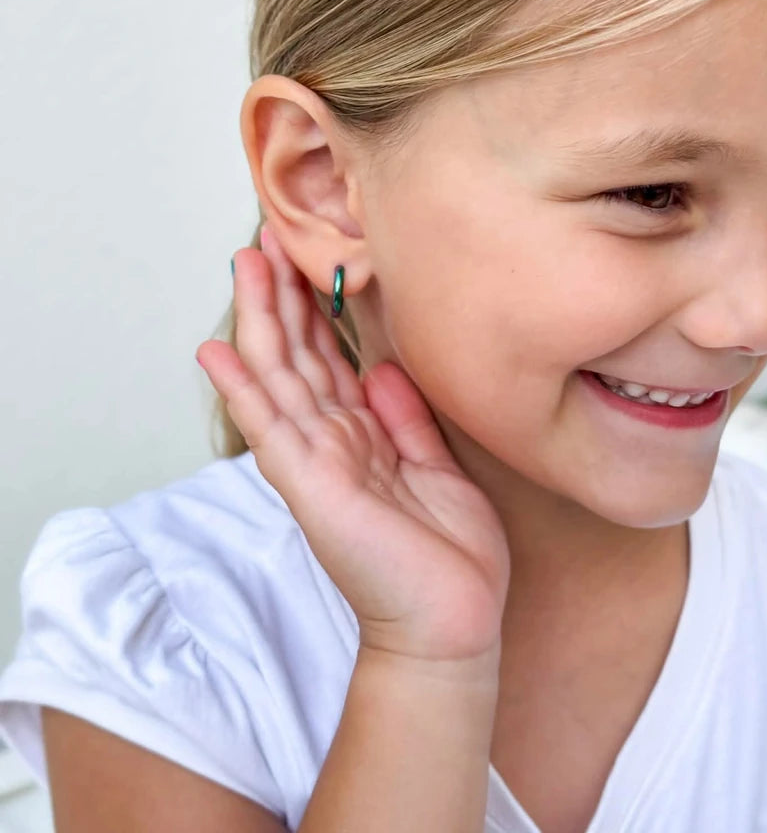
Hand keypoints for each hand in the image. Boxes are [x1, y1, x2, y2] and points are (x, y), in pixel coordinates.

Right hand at [195, 229, 510, 663]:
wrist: (452, 624)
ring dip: (259, 319)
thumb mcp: (436, 466)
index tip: (306, 258)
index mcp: (362, 435)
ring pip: (278, 375)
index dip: (315, 309)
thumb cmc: (448, 556)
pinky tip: (216, 350)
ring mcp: (315, 461)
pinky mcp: (309, 484)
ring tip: (242, 265)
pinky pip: (270, 426)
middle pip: (297, 355)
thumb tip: (383, 365)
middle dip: (280, 297)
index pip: (329, 359)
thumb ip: (406, 417)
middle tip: (264, 240)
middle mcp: (331, 441)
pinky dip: (243, 387)